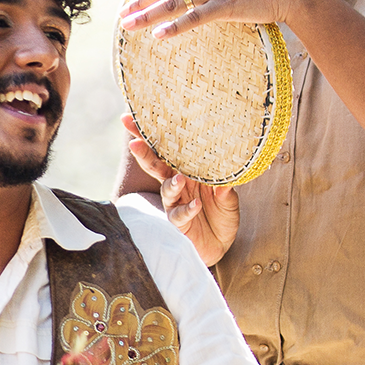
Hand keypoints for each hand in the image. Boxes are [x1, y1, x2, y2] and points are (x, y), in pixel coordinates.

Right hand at [121, 115, 238, 265]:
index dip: (152, 136)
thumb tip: (225, 178)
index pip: (168, 150)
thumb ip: (225, 188)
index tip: (135, 120)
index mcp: (188, 169)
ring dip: (171, 185)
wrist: (221, 243)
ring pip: (167, 190)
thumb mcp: (229, 197)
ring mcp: (175, 203)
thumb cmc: (222, 213)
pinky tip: (196, 206)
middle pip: (156, 166)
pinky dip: (187, 210)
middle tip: (134, 144)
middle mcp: (178, 184)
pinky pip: (179, 215)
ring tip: (179, 180)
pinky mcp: (178, 223)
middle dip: (144, 154)